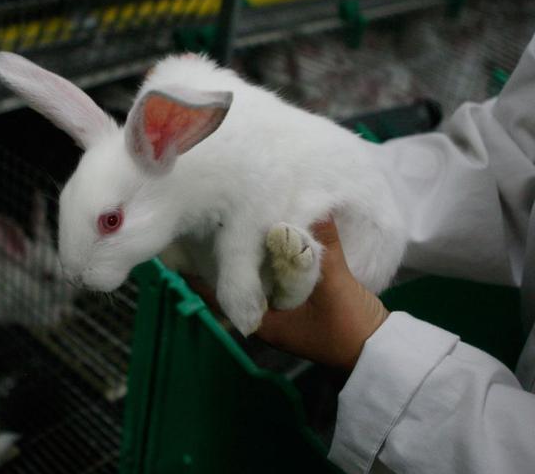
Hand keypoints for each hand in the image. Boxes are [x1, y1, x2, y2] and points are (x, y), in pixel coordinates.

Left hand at [184, 218, 388, 369]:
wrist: (378, 351)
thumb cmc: (348, 328)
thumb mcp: (335, 287)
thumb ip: (324, 250)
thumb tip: (318, 209)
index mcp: (263, 321)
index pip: (219, 296)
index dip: (199, 276)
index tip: (182, 251)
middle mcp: (266, 316)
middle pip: (233, 285)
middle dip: (221, 261)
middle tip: (203, 228)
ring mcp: (282, 311)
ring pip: (254, 281)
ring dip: (246, 259)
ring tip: (231, 226)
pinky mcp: (299, 303)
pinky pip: (275, 279)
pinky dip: (270, 261)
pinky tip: (270, 238)